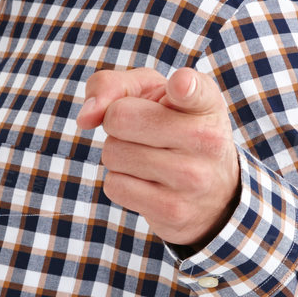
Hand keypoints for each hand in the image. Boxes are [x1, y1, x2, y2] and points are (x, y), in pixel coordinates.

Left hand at [74, 66, 240, 251]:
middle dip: (116, 122)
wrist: (212, 194)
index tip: (180, 85)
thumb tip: (85, 118)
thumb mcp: (152, 94)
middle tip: (142, 130)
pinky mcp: (174, 211)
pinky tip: (148, 182)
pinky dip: (121, 182)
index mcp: (206, 102)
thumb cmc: (172, 127)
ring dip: (119, 154)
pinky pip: (115, 186)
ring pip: (113, 153)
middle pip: (119, 117)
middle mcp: (206, 138)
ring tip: (149, 157)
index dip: (183, 86)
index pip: (192, 89)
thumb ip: (114, 86)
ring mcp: (192, 178)